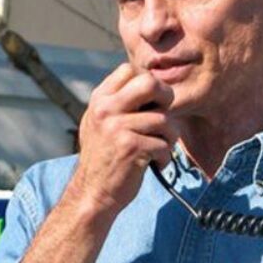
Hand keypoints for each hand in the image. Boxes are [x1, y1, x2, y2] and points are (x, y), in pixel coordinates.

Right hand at [70, 63, 178, 216]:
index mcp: (99, 100)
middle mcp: (106, 110)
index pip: (129, 70)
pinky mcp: (131, 148)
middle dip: (166, 98)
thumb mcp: (100, 123)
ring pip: (164, 119)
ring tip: (159, 149)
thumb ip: (118, 102)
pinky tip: (155, 164)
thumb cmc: (104, 158)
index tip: (152, 103)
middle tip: (164, 117)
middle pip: (150, 83)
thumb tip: (151, 82)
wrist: (92, 193)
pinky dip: (165, 157)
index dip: (148, 84)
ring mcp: (117, 128)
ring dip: (169, 138)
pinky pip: (164, 144)